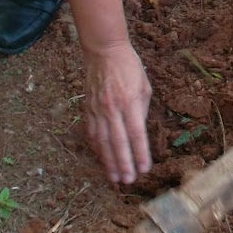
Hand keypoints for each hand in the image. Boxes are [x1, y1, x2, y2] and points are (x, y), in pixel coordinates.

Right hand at [83, 42, 152, 183]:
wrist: (104, 51)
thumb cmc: (129, 67)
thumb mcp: (144, 87)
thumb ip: (142, 111)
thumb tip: (139, 133)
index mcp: (130, 102)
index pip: (136, 134)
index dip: (140, 154)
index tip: (144, 169)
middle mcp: (112, 108)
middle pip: (118, 142)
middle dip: (123, 164)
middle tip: (128, 181)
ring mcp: (97, 110)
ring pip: (102, 142)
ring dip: (108, 161)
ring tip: (114, 177)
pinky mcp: (88, 109)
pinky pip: (91, 133)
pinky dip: (97, 149)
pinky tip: (102, 159)